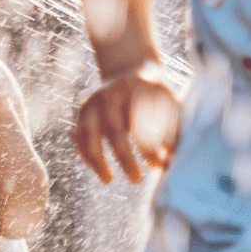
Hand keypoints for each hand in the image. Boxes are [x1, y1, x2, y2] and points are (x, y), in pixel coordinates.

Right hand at [72, 63, 184, 184]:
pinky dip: (87, 156)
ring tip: (108, 180)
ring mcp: (93, 101)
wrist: (131, 71)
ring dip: (98, 161)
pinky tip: (100, 170)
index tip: (159, 165)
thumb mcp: (168, 102)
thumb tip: (168, 158)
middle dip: (125, 158)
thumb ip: (171, 127)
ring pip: (89, 135)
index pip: (141, 123)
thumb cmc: (155, 95)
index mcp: (135, 89)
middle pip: (114, 130)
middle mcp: (111, 94)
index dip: (149, 148)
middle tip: (136, 179)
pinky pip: (79, 137)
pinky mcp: (83, 110)